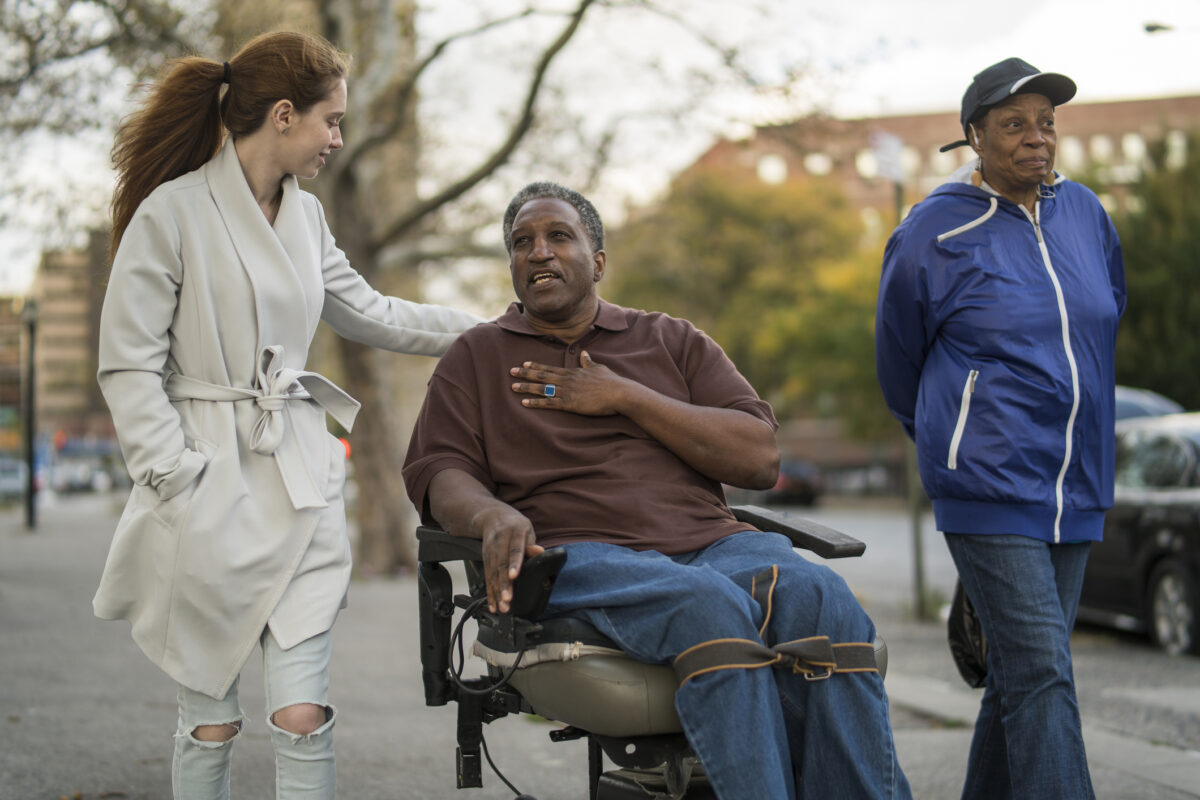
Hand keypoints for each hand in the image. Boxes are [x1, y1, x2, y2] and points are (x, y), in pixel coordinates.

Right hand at [472, 504, 543, 612]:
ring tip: (502, 606)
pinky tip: (493, 603)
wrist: (492, 516)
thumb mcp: (526, 530)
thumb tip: (540, 552)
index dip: (514, 563)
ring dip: (496, 591)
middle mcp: (500, 542)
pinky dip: (490, 591)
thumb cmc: (515, 526)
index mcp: (514, 533)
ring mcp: (490, 550)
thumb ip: (531, 544)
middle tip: (507, 599)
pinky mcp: (485, 558)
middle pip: (501, 565)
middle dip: (504, 584)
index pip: (515, 549)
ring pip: (493, 573)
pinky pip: (487, 576)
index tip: (513, 576)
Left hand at [510, 351, 632, 415]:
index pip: (550, 367)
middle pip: (542, 375)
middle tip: (511, 372)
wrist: (619, 393)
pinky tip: (524, 403)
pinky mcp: (569, 404)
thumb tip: (584, 353)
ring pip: (542, 388)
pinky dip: (535, 403)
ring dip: (526, 387)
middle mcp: (567, 380)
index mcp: (573, 372)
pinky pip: (548, 403)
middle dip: (525, 373)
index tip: (524, 363)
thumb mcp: (599, 368)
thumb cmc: (611, 382)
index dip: (536, 365)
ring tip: (513, 386)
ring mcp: (567, 391)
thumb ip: (588, 362)